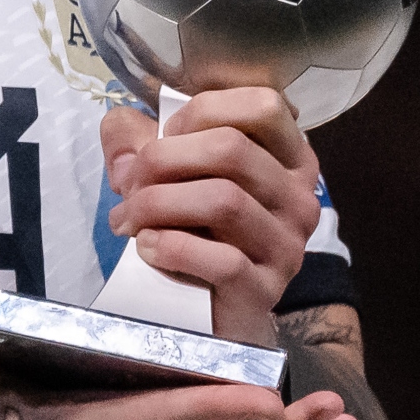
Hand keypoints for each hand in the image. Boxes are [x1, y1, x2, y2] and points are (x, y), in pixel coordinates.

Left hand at [99, 87, 324, 341]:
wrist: (207, 314)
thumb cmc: (195, 233)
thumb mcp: (169, 175)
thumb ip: (138, 140)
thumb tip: (120, 135)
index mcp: (289, 158)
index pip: (264, 105)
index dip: (201, 112)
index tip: (165, 137)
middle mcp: (299, 197)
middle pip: (231, 149)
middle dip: (162, 159)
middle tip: (128, 186)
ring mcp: (288, 246)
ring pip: (224, 201)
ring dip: (157, 204)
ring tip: (128, 220)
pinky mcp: (265, 290)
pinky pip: (223, 261)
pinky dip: (173, 248)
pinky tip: (147, 249)